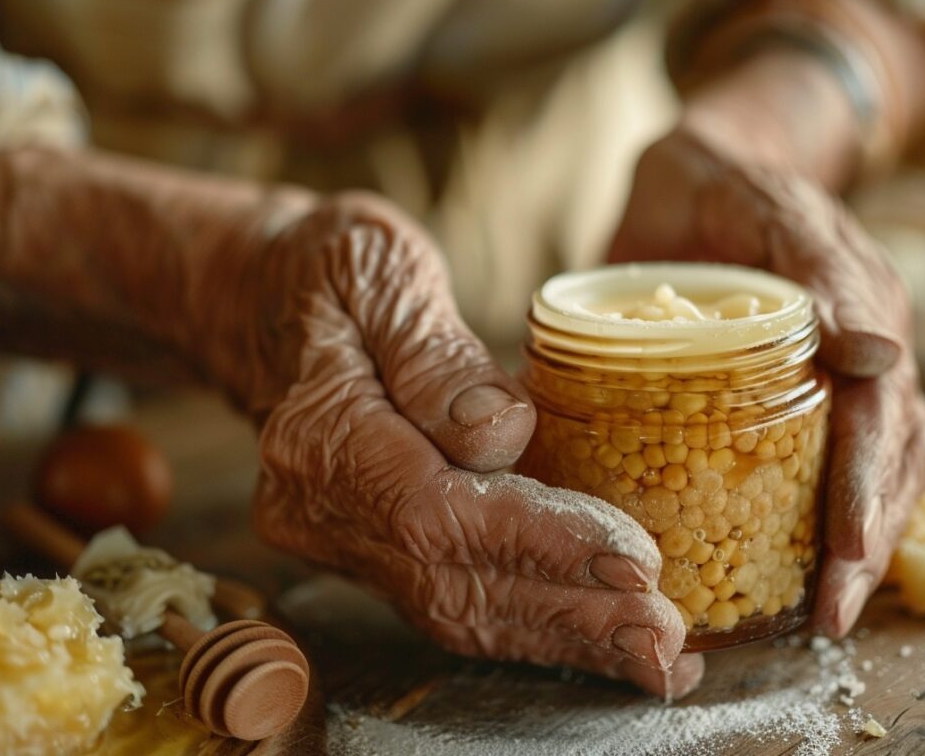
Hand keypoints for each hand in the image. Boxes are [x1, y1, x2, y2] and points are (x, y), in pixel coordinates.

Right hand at [0, 149, 701, 695]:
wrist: (259, 299)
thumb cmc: (326, 268)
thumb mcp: (377, 268)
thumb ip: (432, 351)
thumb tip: (501, 430)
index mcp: (317, 431)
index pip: (434, 510)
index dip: (535, 540)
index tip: (631, 557)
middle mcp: (317, 505)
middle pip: (450, 582)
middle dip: (567, 613)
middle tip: (665, 635)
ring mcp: (339, 537)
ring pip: (455, 610)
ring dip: (561, 637)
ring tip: (656, 654)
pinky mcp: (370, 549)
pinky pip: (454, 600)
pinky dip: (533, 624)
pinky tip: (604, 637)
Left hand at [608, 125, 924, 636]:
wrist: (694, 175)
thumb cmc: (716, 186)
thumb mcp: (758, 202)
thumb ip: (814, 262)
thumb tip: (876, 353)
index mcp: (862, 304)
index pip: (880, 409)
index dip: (866, 484)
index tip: (848, 549)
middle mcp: (866, 344)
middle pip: (891, 454)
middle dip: (866, 537)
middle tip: (833, 611)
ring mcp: (842, 370)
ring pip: (882, 467)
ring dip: (861, 541)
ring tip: (827, 609)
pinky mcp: (803, 389)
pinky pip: (833, 458)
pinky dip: (831, 515)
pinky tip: (805, 567)